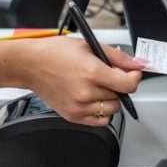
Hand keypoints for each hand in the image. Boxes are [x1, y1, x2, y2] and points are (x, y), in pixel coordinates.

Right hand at [10, 37, 145, 126]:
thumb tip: (136, 64)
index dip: (135, 77)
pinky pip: (99, 120)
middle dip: (118, 85)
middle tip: (107, 75)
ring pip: (112, 110)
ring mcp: (79, 107)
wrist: (30, 65)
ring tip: (97, 86)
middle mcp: (85, 92)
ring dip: (110, 99)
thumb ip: (116, 57)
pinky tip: (92, 98)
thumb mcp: (88, 46)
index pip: (128, 85)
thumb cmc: (54, 53)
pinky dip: (101, 111)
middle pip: (120, 96)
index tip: (133, 73)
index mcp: (91, 72)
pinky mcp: (72, 116)